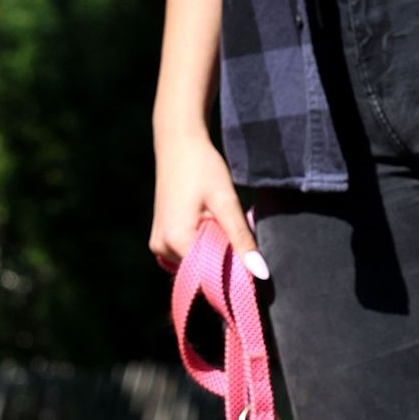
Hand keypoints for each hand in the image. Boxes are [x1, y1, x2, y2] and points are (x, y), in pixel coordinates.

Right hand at [149, 131, 258, 272]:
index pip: (210, 276)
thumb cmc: (203, 167)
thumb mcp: (227, 202)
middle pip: (203, 271)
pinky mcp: (161, 238)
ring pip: (196, 263)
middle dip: (223, 259)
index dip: (233, 271)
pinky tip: (209, 223)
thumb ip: (241, 238)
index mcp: (175, 241)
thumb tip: (260, 272)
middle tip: (233, 228)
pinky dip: (203, 244)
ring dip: (214, 251)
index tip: (249, 257)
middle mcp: (161, 248)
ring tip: (220, 221)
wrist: (178, 144)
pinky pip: (187, 253)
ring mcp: (158, 245)